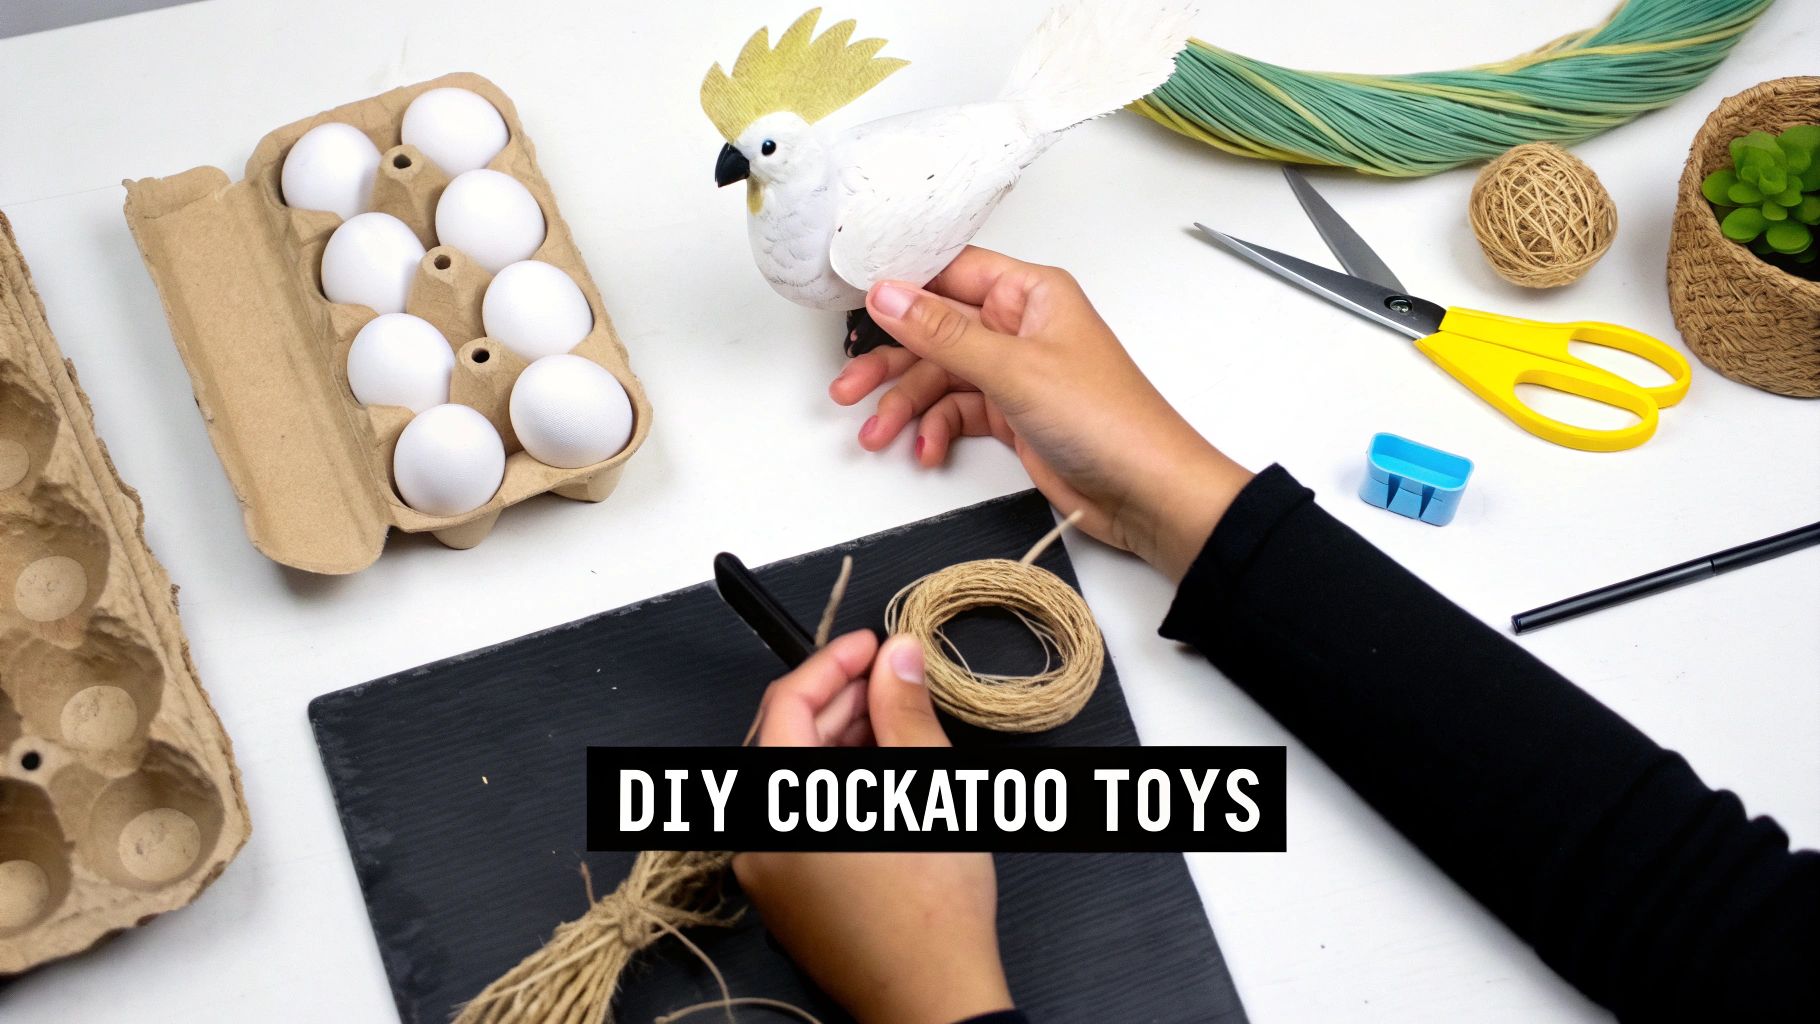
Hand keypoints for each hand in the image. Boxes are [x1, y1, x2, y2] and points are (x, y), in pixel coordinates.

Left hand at [735, 632, 1014, 1023]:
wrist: (932, 1000)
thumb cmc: (932, 907)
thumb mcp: (924, 788)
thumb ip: (903, 711)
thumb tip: (897, 654)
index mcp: (777, 804)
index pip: (787, 703)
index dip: (833, 662)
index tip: (873, 644)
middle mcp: (755, 836)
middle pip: (786, 740)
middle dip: (844, 701)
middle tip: (895, 677)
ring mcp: (765, 873)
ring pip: (795, 781)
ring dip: (843, 743)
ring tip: (899, 723)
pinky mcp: (785, 899)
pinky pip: (799, 821)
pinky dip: (836, 789)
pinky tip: (884, 777)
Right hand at [829, 247, 1252, 580]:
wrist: (1149, 493)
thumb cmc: (1109, 421)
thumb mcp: (1015, 370)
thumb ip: (944, 332)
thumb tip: (888, 294)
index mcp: (1030, 293)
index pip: (949, 272)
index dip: (900, 286)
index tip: (854, 302)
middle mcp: (1020, 326)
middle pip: (935, 331)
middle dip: (891, 362)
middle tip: (848, 387)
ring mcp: (1016, 372)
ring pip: (941, 377)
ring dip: (907, 406)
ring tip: (877, 435)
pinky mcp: (1014, 415)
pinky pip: (958, 412)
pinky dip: (937, 431)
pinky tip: (926, 451)